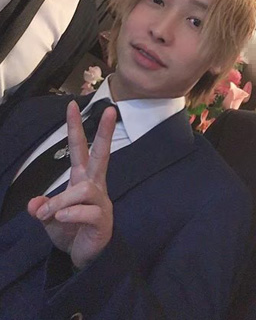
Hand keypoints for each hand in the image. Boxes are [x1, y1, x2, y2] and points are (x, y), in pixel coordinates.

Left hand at [28, 101, 116, 269]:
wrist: (84, 259)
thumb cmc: (71, 232)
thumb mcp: (49, 219)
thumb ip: (42, 209)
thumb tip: (34, 205)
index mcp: (82, 179)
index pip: (79, 149)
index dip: (75, 128)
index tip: (72, 105)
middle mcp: (94, 186)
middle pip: (101, 154)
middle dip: (105, 132)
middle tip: (110, 109)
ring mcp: (101, 202)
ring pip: (85, 188)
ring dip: (62, 200)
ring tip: (50, 214)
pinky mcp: (103, 219)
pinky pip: (87, 210)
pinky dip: (70, 212)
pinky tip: (63, 218)